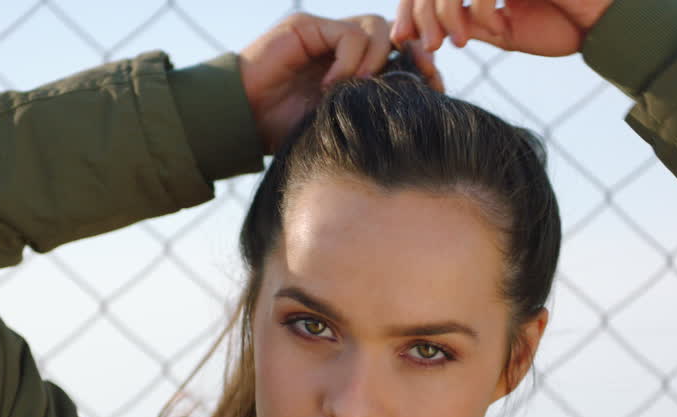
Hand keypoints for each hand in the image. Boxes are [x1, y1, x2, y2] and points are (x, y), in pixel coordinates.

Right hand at [240, 13, 441, 153]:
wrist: (241, 121)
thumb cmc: (283, 130)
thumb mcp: (338, 125)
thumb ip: (370, 111)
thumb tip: (418, 117)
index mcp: (353, 68)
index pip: (400, 53)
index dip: (420, 65)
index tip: (435, 87)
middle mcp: (341, 47)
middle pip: (394, 33)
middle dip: (413, 54)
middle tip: (416, 80)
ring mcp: (324, 33)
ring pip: (375, 27)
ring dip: (375, 60)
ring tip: (357, 88)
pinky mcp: (307, 26)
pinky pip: (348, 33)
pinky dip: (349, 59)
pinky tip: (332, 85)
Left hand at [391, 0, 615, 56]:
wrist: (605, 27)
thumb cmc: (562, 26)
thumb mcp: (503, 31)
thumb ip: (466, 24)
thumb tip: (420, 29)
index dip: (411, 8)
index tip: (403, 39)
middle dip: (421, 13)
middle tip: (427, 48)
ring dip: (445, 13)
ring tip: (454, 44)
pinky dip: (477, 7)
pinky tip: (490, 27)